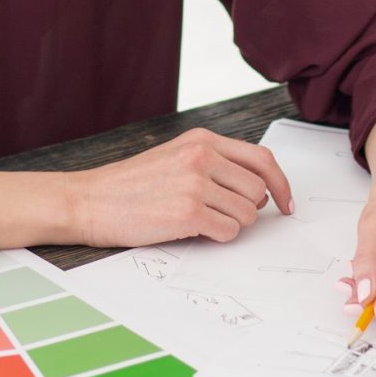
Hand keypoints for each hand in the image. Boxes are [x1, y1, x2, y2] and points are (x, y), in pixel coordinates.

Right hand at [68, 127, 293, 247]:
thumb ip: (215, 164)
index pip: (262, 159)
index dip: (281, 184)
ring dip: (231, 225)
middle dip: (250, 209)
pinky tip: (195, 230)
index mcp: (201, 140)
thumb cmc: (131, 185)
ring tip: (201, 221)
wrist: (90, 201)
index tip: (286, 203)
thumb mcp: (175, 157)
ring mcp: (195, 184)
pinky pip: (229, 231)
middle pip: (258, 189)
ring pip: (247, 214)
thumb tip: (258, 191)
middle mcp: (201, 156)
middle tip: (226, 216)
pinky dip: (219, 236)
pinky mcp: (188, 213)